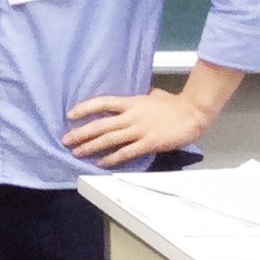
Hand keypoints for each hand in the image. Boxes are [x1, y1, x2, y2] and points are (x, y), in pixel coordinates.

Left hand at [63, 88, 211, 166]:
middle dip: (81, 133)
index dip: (84, 108)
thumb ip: (137, 100)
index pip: (102, 102)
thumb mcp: (152, 96)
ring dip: (91, 147)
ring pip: (109, 139)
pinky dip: (111, 159)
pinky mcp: (148, 143)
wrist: (193, 112)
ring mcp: (139, 130)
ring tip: (77, 152)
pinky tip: (100, 163)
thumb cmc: (174, 103)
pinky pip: (126, 152)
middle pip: (100, 124)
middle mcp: (131, 116)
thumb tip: (130, 101)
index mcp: (131, 102)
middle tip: (66, 140)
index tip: (70, 115)